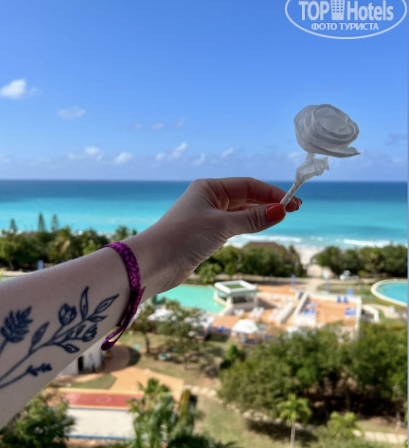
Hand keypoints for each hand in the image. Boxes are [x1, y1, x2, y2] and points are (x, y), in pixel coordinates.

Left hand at [126, 177, 300, 297]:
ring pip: (240, 212)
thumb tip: (281, 211)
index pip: (248, 185)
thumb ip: (252, 219)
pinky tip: (260, 227)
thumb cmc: (184, 236)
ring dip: (259, 214)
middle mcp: (208, 198)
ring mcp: (207, 216)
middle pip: (245, 196)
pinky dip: (248, 225)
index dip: (271, 193)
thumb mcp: (222, 225)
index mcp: (209, 187)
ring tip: (281, 218)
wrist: (155, 262)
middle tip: (293, 210)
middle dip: (268, 203)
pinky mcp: (206, 234)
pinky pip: (233, 225)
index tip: (292, 203)